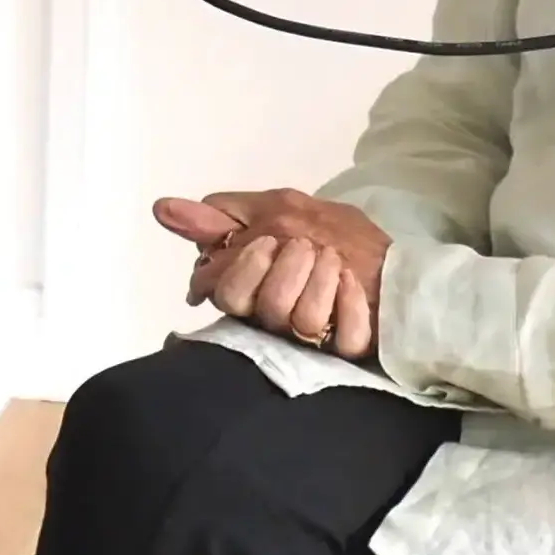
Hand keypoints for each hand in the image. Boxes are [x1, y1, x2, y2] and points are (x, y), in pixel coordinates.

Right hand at [155, 191, 391, 359]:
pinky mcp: (349, 346)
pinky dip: (352, 302)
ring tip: (335, 260)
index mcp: (251, 289)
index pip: (222, 289)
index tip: (267, 241)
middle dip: (284, 267)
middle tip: (305, 247)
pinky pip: (345, 334)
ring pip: (300, 319)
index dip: (242, 265)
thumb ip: (218, 217)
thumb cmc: (332, 236)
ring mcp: (313, 334)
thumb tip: (160, 207)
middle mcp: (274, 316)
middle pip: (259, 306)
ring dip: (321, 278)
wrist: (394, 263)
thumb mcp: (274, 211)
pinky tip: (356, 285)